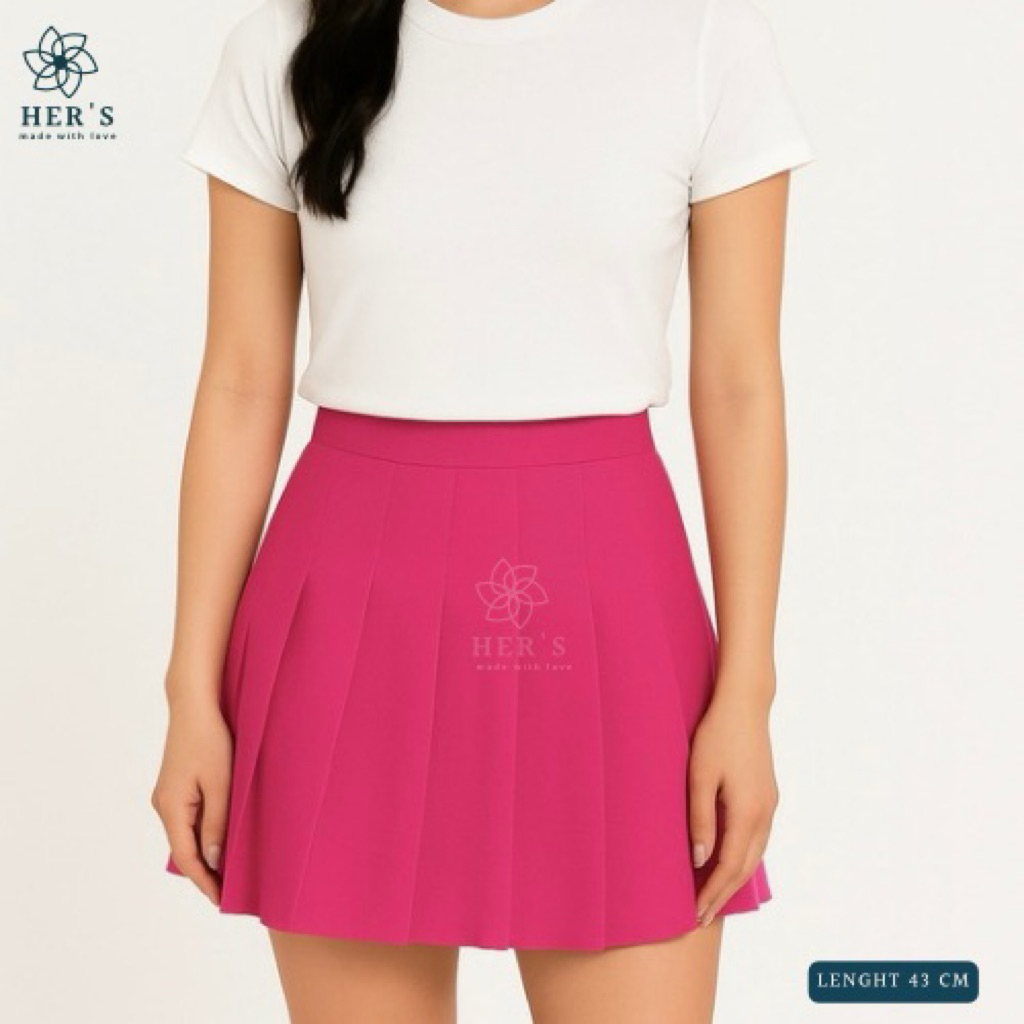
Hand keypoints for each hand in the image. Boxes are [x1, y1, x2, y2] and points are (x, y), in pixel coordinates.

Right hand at [151, 693, 232, 905]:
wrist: (194, 706)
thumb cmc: (210, 740)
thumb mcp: (221, 784)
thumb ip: (217, 823)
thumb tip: (212, 860)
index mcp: (171, 808)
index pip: (187, 858)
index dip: (204, 882)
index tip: (222, 901)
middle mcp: (163, 805)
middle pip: (183, 850)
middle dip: (205, 872)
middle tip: (230, 893)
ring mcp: (167, 796)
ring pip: (186, 835)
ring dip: (205, 853)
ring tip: (230, 871)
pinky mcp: (176, 787)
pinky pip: (188, 820)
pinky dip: (203, 834)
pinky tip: (221, 839)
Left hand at [687, 686, 777, 926]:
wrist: (745, 705)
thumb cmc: (716, 736)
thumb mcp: (699, 777)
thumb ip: (700, 819)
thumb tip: (701, 860)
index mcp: (748, 812)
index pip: (728, 867)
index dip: (712, 892)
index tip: (695, 913)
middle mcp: (765, 814)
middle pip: (745, 867)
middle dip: (723, 893)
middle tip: (702, 916)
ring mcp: (770, 805)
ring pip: (754, 855)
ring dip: (734, 878)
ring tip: (712, 895)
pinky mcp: (768, 795)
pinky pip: (758, 838)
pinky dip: (743, 857)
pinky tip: (730, 861)